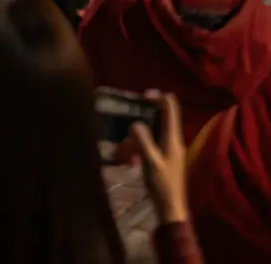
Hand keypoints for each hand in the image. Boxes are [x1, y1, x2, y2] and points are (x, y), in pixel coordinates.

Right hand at [131, 93, 188, 225]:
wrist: (171, 208)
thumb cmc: (162, 184)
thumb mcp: (151, 162)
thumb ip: (143, 141)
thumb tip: (135, 122)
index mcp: (173, 138)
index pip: (172, 107)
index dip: (159, 96)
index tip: (143, 96)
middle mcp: (175, 139)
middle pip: (164, 116)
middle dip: (146, 114)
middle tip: (131, 118)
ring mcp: (172, 148)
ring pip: (157, 129)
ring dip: (142, 132)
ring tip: (127, 147)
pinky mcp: (167, 156)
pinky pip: (155, 141)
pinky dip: (143, 142)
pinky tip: (132, 154)